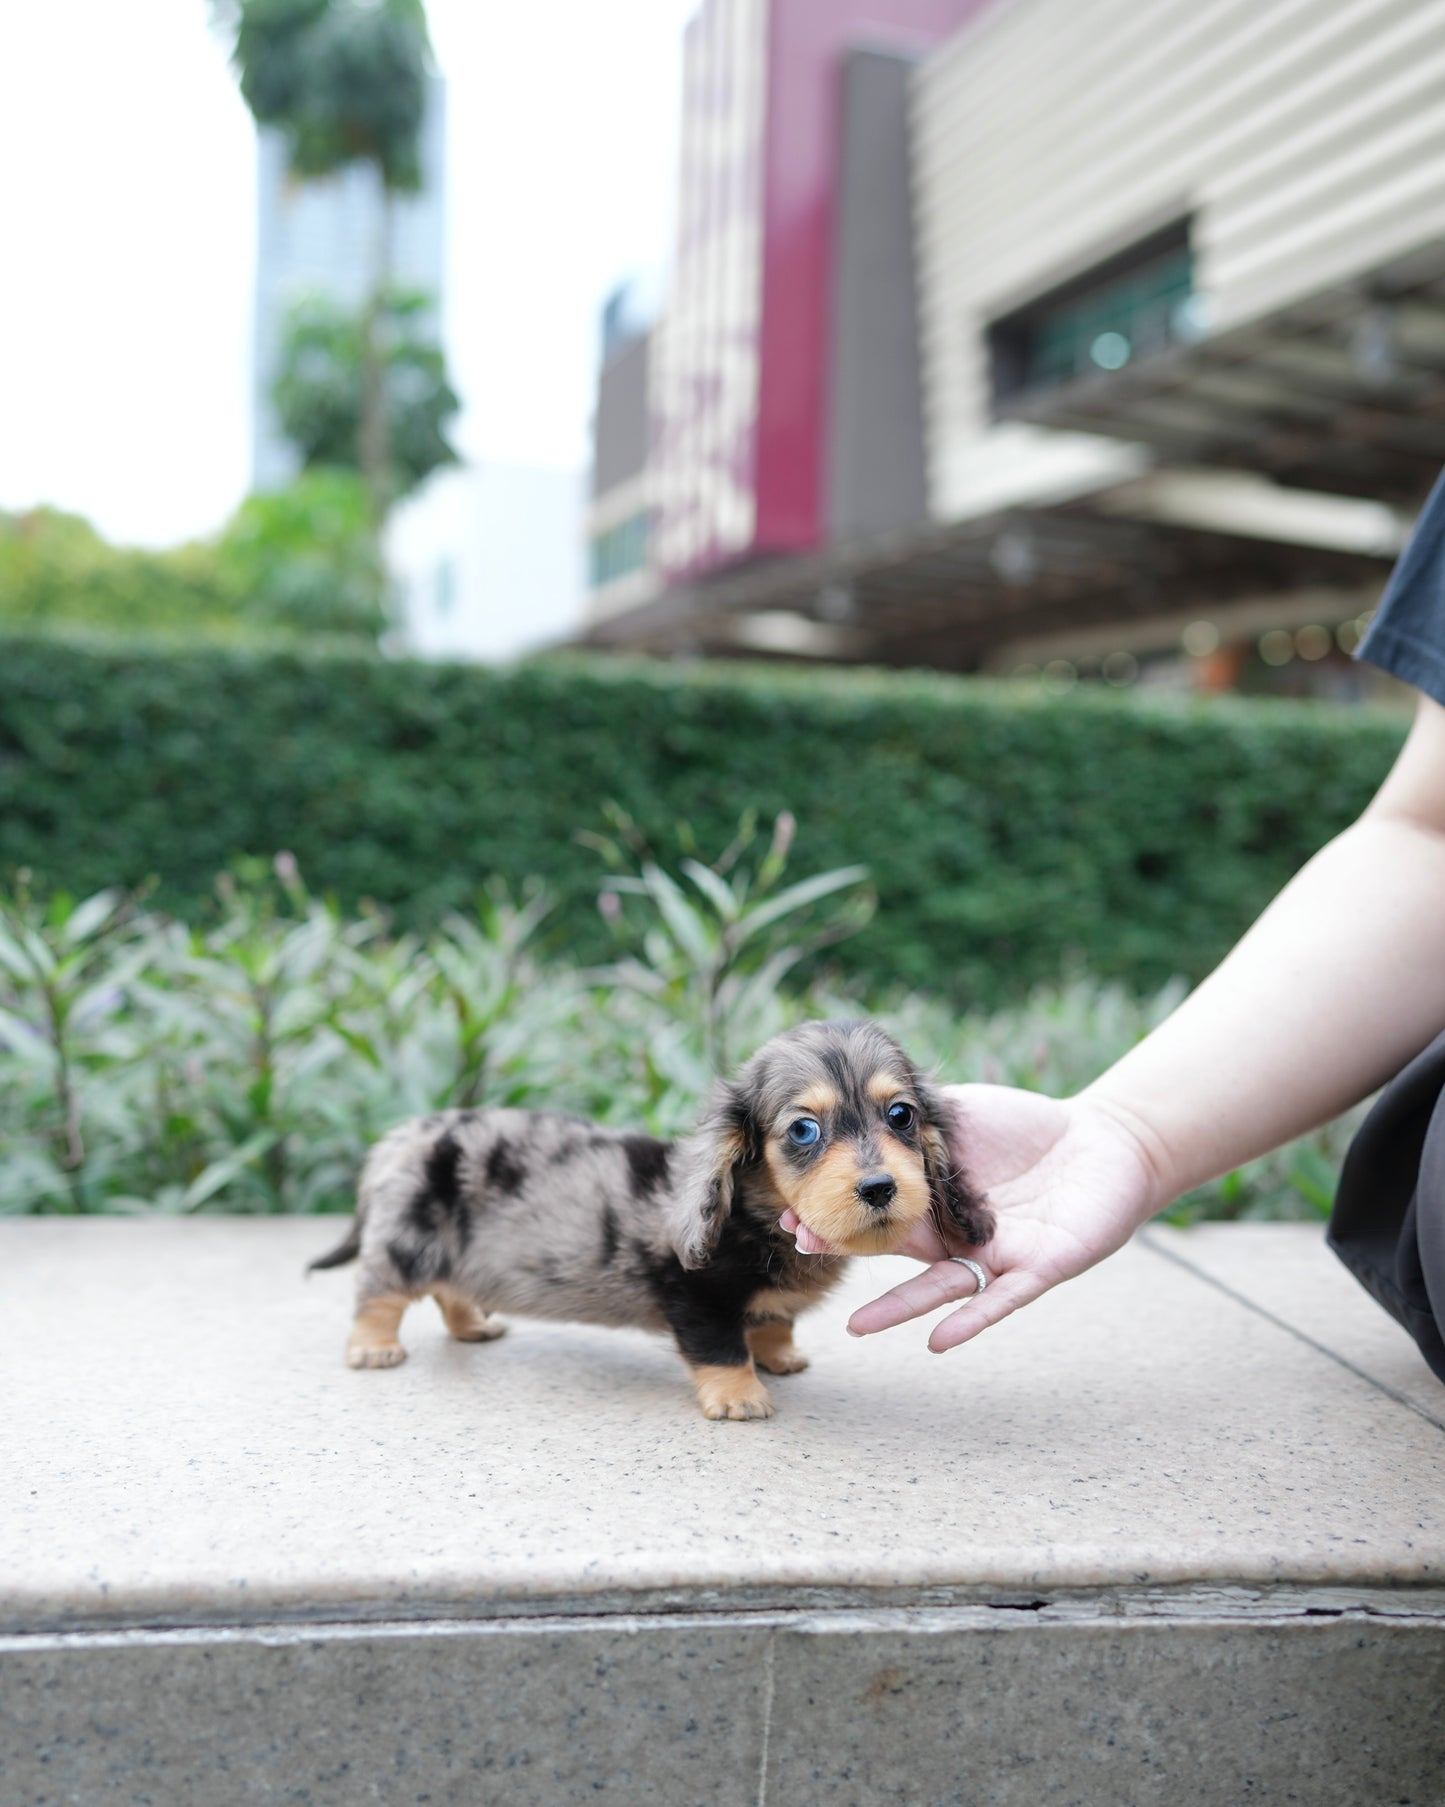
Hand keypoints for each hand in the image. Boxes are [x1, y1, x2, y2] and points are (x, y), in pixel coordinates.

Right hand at [782, 1085, 1163, 1351]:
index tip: (794, 1214)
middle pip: (895, 1249)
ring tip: (854, 1328)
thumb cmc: (1030, 1125)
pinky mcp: (1037, 1270)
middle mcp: (956, 1234)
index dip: (839, 1214)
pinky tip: (937, 1342)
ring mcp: (993, 1256)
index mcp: (935, 1197)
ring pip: (938, 1288)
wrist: (1106, 1140)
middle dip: (850, 1251)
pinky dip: (970, 1322)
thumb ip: (916, 1116)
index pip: (877, 1210)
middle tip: (803, 1250)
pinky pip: (1000, 1302)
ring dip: (896, 1309)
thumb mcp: (961, 1112)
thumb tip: (860, 1101)